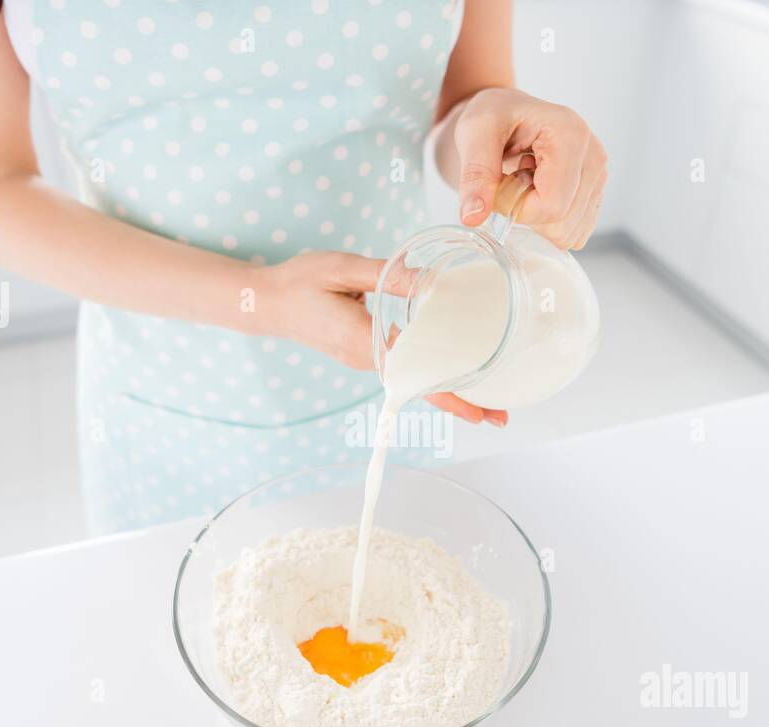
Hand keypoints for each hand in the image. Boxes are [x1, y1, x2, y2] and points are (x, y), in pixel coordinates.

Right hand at [257, 252, 507, 425]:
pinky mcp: (365, 354)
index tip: (479, 412)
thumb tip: (430, 281)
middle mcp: (367, 360)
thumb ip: (387, 274)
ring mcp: (366, 361)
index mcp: (364, 341)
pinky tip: (451, 371)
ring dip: (449, 390)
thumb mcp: (342, 268)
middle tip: (502, 417)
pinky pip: (404, 369)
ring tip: (488, 402)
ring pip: (414, 380)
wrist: (267, 303)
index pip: (416, 373)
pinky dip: (429, 373)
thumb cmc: (300, 282)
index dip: (450, 394)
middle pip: (421, 387)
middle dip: (462, 402)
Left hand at [453, 88, 607, 249]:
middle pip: (562, 224)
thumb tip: (473, 216)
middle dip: (527, 214)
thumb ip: (475, 174)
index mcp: (571, 135)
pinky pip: (573, 233)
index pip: (552, 205)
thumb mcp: (474, 133)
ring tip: (525, 183)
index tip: (500, 185)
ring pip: (568, 234)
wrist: (506, 114)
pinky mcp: (595, 194)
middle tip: (512, 181)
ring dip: (537, 219)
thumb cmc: (494, 117)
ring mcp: (598, 178)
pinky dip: (548, 223)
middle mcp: (594, 157)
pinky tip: (537, 193)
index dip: (517, 208)